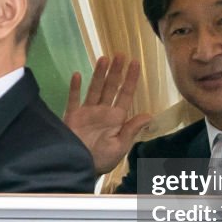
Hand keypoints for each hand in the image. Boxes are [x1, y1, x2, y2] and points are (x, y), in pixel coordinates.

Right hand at [64, 54, 151, 174]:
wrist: (78, 167)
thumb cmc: (101, 159)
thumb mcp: (120, 146)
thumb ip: (131, 129)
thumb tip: (149, 115)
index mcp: (116, 119)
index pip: (125, 95)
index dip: (130, 79)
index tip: (136, 63)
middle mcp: (102, 112)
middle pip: (110, 87)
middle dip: (116, 71)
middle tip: (121, 54)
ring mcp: (87, 112)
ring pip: (94, 89)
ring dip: (99, 74)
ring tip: (104, 58)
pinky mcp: (72, 116)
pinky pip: (73, 99)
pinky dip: (75, 88)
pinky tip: (77, 75)